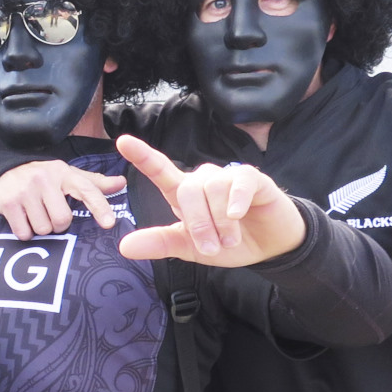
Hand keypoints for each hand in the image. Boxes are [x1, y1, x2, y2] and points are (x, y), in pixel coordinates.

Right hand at [0, 160, 125, 239]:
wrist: (3, 170)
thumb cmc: (42, 177)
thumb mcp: (67, 175)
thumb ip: (94, 183)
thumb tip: (122, 182)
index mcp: (65, 173)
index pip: (86, 190)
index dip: (99, 207)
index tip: (109, 223)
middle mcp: (45, 179)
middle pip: (62, 220)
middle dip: (58, 224)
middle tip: (50, 214)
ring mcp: (25, 191)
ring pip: (43, 228)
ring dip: (41, 228)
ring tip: (35, 214)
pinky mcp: (8, 203)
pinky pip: (24, 232)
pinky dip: (25, 232)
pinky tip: (23, 218)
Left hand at [115, 135, 305, 266]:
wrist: (269, 248)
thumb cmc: (228, 243)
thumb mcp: (191, 249)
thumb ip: (161, 243)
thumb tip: (124, 247)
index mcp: (184, 195)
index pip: (161, 171)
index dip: (143, 157)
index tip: (122, 142)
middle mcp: (203, 180)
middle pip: (187, 189)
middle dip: (197, 223)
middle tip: (210, 248)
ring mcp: (228, 177)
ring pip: (212, 188)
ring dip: (220, 221)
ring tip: (230, 239)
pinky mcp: (253, 179)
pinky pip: (239, 181)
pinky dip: (235, 200)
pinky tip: (236, 214)